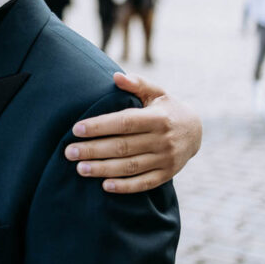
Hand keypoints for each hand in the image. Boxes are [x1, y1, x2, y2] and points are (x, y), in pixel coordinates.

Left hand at [64, 73, 201, 193]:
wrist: (196, 131)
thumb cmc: (166, 108)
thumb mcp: (156, 92)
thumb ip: (137, 84)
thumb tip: (116, 77)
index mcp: (157, 118)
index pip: (124, 123)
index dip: (100, 126)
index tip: (76, 129)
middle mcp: (162, 140)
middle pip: (123, 147)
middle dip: (93, 150)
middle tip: (69, 152)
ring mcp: (166, 159)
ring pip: (130, 166)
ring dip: (103, 169)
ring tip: (80, 169)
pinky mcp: (167, 174)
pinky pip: (144, 183)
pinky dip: (125, 186)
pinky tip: (105, 186)